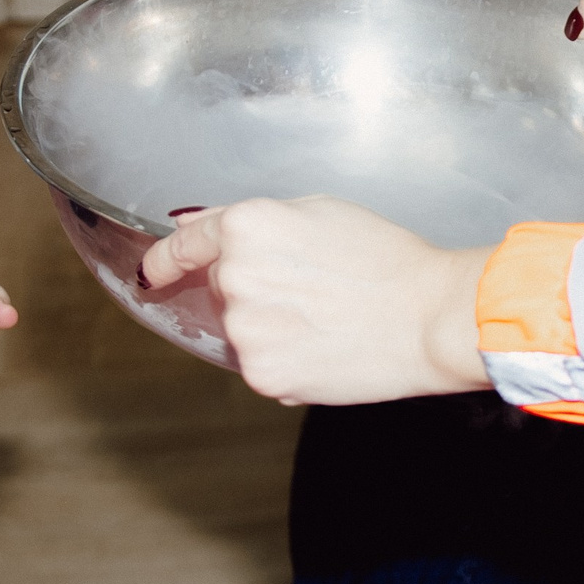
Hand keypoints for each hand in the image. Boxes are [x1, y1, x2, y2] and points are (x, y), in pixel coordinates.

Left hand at [138, 197, 490, 404]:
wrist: (429, 317)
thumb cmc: (387, 260)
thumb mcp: (319, 212)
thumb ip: (250, 220)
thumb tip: (194, 228)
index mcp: (246, 227)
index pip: (185, 244)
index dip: (165, 259)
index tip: (155, 271)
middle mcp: (234, 276)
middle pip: (222, 286)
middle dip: (255, 288)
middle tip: (314, 290)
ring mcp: (243, 328)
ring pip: (241, 330)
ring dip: (270, 328)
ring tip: (326, 320)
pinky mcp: (260, 372)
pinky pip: (260, 365)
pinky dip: (286, 361)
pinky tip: (325, 347)